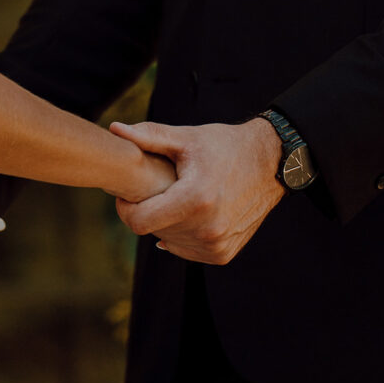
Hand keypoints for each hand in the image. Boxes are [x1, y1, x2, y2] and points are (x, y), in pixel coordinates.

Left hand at [110, 118, 283, 264]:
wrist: (268, 163)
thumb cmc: (224, 146)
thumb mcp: (186, 138)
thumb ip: (148, 136)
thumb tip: (115, 129)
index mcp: (195, 199)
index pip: (139, 221)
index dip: (125, 208)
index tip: (128, 193)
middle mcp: (208, 228)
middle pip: (152, 230)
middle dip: (148, 210)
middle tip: (157, 189)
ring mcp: (217, 244)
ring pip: (168, 242)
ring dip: (166, 223)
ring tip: (177, 197)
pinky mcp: (224, 253)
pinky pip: (187, 250)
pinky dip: (183, 234)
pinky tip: (190, 212)